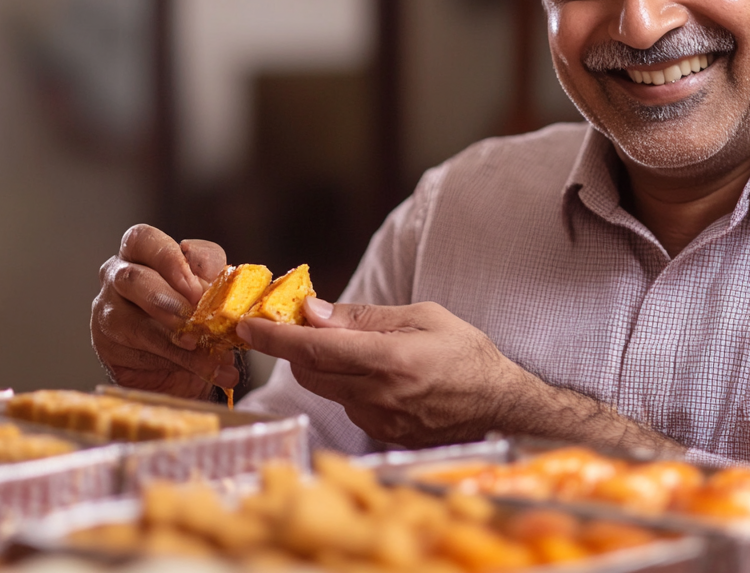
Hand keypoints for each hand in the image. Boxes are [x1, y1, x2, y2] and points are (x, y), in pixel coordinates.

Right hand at [90, 224, 239, 398]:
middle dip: (167, 300)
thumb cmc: (192, 311)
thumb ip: (210, 278)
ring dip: (173, 337)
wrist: (181, 359)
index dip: (168, 259)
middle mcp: (116, 276)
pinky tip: (205, 368)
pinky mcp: (108, 346)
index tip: (194, 286)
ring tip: (204, 347)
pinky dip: (177, 361)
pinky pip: (140, 354)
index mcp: (140, 252)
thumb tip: (223, 281)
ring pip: (132, 323)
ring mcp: (106, 311)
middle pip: (132, 279)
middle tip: (196, 317)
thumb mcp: (207, 288)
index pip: (143, 239)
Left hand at [234, 299, 526, 446]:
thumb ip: (365, 317)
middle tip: (303, 324)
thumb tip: (314, 312)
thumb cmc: (468, 355)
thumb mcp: (424, 317)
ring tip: (349, 346)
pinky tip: (373, 374)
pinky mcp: (381, 436)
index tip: (246, 325)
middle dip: (296, 349)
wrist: (503, 409)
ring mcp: (379, 423)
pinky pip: (347, 406)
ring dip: (322, 367)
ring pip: (326, 391)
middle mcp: (379, 397)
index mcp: (390, 360)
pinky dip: (346, 386)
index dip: (273, 338)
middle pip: (309, 373)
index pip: (314, 350)